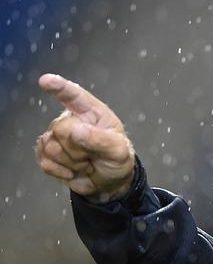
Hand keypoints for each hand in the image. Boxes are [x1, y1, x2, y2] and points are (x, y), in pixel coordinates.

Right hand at [36, 74, 135, 202]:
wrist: (110, 182)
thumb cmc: (117, 159)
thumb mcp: (118, 151)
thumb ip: (100, 139)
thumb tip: (75, 130)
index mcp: (91, 113)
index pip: (74, 96)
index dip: (59, 87)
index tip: (46, 81)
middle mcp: (71, 121)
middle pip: (60, 129)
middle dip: (77, 148)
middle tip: (93, 155)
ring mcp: (56, 137)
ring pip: (50, 147)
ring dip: (71, 161)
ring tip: (86, 162)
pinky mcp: (47, 154)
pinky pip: (45, 161)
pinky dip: (61, 171)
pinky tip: (73, 171)